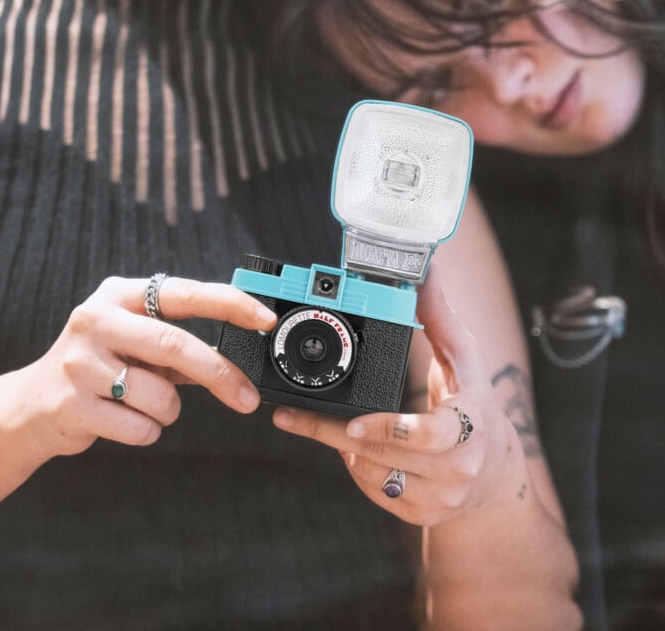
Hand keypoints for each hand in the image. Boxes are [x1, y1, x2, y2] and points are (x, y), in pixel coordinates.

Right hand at [16, 276, 276, 460]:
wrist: (32, 406)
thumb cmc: (99, 367)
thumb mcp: (134, 340)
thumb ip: (178, 340)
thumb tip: (240, 352)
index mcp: (118, 295)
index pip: (185, 292)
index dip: (230, 304)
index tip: (264, 318)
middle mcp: (96, 320)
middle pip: (175, 345)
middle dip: (219, 375)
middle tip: (247, 397)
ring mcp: (79, 361)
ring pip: (160, 395)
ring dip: (169, 410)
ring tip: (146, 405)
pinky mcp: (72, 403)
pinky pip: (140, 427)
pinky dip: (147, 431)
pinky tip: (123, 420)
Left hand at [272, 262, 521, 525]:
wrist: (493, 472)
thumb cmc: (473, 403)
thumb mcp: (464, 358)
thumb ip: (439, 315)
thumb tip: (424, 270)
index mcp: (468, 426)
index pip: (429, 435)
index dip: (390, 430)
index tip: (353, 423)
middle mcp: (456, 468)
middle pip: (384, 456)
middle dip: (333, 435)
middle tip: (290, 415)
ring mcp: (438, 498)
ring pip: (371, 475)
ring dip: (341, 447)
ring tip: (323, 422)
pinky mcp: (419, 514)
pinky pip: (373, 490)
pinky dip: (355, 465)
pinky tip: (351, 446)